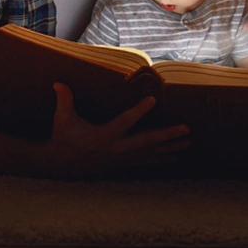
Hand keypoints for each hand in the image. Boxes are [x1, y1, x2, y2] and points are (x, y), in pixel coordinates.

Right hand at [46, 83, 189, 177]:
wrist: (61, 164)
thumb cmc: (63, 137)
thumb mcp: (62, 119)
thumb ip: (64, 100)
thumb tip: (59, 82)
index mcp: (104, 136)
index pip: (125, 121)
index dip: (139, 111)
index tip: (153, 99)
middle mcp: (117, 148)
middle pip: (147, 141)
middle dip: (167, 135)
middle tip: (185, 129)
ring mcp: (122, 158)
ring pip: (151, 153)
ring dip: (171, 147)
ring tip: (189, 142)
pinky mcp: (124, 163)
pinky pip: (147, 161)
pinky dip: (162, 158)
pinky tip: (177, 157)